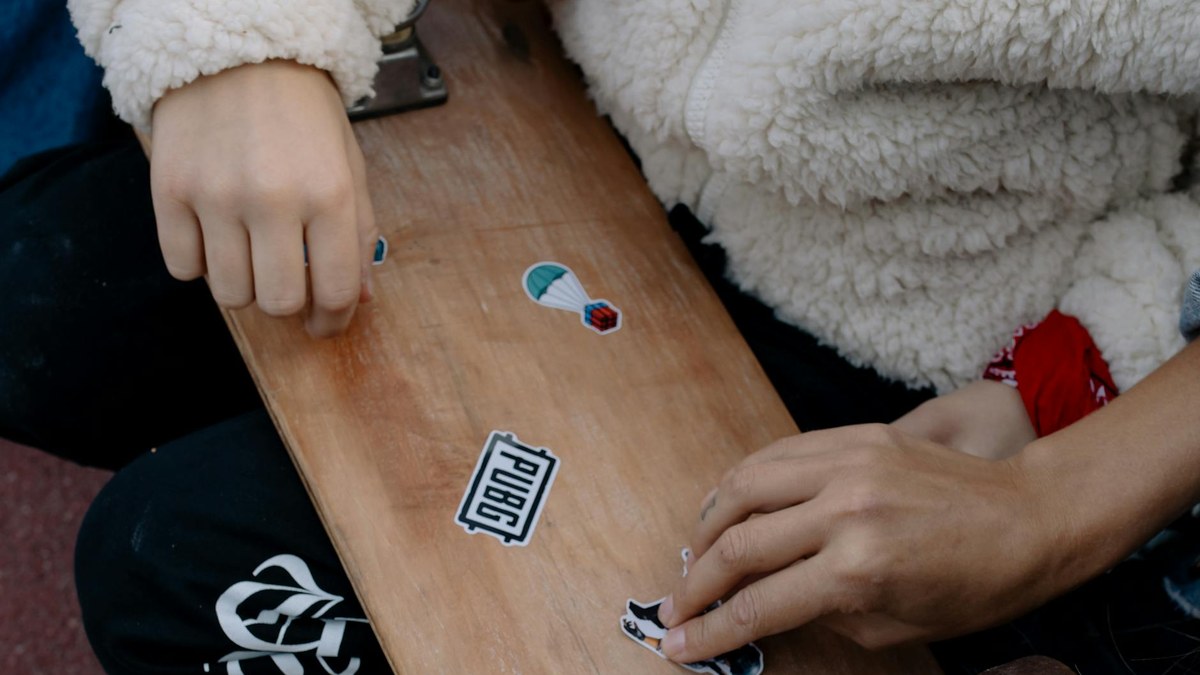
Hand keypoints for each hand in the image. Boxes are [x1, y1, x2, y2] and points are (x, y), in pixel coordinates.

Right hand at [149, 60, 376, 336]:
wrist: (239, 53)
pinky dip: (201, 265)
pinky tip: (216, 236)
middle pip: (279, 302)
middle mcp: (274, 198)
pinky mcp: (170, 190)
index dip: (333, 321)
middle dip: (288, 304)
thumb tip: (358, 300)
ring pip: (230, 293)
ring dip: (244, 287)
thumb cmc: (303, 113)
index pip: (336, 291)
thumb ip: (357, 235)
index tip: (324, 323)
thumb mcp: (348, 166)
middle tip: (288, 285)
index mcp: (330, 193)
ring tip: (251, 254)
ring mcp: (217, 195)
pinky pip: (183, 268)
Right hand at [655, 425, 1074, 661]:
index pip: (759, 606)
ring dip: (706, 525)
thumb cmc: (973, 588)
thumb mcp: (892, 628)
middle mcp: (845, 512)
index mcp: (858, 571)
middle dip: (695, 585)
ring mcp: (849, 465)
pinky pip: (778, 453)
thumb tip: (763, 606)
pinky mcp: (857, 437)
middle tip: (677, 607)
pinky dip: (742, 480)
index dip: (711, 631)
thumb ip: (819, 615)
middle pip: (737, 545)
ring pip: (743, 486)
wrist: (1030, 519)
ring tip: (696, 554)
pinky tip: (730, 503)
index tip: (679, 645)